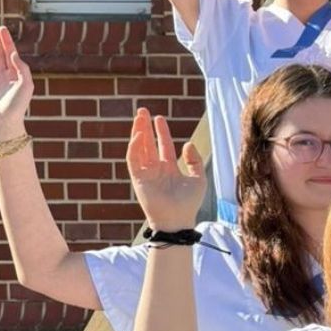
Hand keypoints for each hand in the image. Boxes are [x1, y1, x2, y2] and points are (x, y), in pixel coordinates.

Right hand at [0, 22, 32, 139]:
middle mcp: (4, 76)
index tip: (2, 28)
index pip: (11, 53)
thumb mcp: (26, 84)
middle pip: (0, 53)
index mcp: (16, 75)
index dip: (6, 40)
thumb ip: (21, 67)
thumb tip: (13, 53)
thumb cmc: (18, 105)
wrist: (4, 122)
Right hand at [125, 107, 206, 231]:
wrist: (177, 220)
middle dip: (145, 127)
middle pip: (148, 144)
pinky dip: (134, 148)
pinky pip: (132, 161)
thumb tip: (187, 144)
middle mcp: (156, 170)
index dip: (161, 132)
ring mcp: (146, 174)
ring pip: (139, 149)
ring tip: (138, 117)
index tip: (159, 118)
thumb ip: (194, 161)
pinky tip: (138, 135)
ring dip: (137, 133)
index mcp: (169, 170)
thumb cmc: (189, 203)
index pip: (163, 146)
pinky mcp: (137, 180)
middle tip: (142, 111)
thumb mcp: (198, 179)